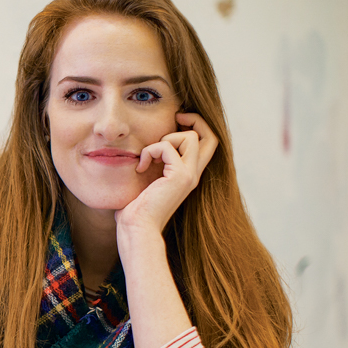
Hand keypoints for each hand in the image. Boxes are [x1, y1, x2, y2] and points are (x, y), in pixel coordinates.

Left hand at [115, 112, 218, 236]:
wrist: (137, 228)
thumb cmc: (135, 211)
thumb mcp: (147, 181)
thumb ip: (154, 165)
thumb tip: (144, 153)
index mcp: (188, 175)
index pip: (207, 144)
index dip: (196, 127)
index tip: (175, 122)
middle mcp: (193, 175)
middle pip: (211, 137)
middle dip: (194, 120)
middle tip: (174, 118)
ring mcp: (189, 175)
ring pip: (191, 136)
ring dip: (166, 138)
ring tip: (150, 156)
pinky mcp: (180, 176)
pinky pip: (166, 147)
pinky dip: (149, 151)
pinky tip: (140, 167)